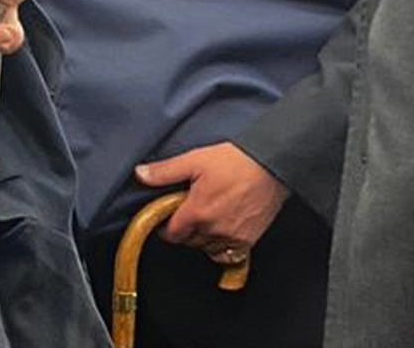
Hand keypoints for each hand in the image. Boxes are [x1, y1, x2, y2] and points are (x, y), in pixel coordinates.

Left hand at [136, 143, 289, 264]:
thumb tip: (140, 174)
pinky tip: (224, 230)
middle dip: (186, 229)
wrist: (273, 163)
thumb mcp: (196, 159)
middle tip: (193, 211)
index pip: (171, 233)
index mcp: (196, 212)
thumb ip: (166, 171)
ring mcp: (231, 237)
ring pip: (207, 248)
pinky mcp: (248, 240)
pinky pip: (228, 255)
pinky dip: (223, 246)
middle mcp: (213, 229)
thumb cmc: (237, 160)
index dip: (168, 225)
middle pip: (189, 241)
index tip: (172, 216)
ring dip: (204, 237)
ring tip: (208, 218)